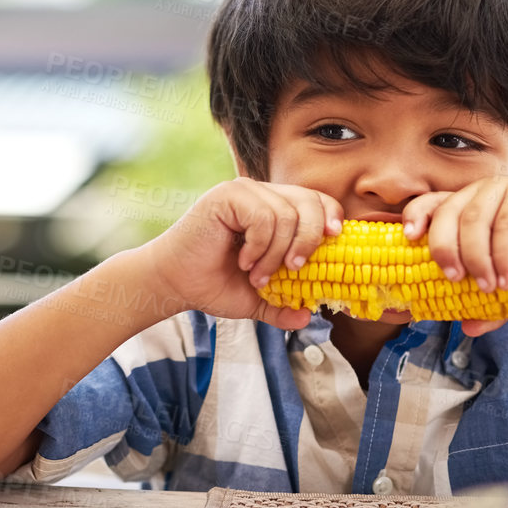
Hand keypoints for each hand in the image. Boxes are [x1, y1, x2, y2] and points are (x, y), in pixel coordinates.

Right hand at [139, 178, 343, 328]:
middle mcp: (261, 193)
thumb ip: (282, 305)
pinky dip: (259, 246)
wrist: (174, 283)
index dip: (329, 216)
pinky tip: (244, 261)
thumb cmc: (212, 284)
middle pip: (309, 202)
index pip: (316, 200)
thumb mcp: (256, 299)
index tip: (332, 241)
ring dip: (275, 254)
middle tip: (294, 270)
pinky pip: (263, 217)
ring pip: (286, 216)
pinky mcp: (227, 195)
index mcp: (274, 208)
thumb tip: (307, 316)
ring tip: (257, 274)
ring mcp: (244, 192)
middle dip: (309, 241)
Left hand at [399, 176, 507, 336]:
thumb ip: (491, 305)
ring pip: (473, 219)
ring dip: (476, 258)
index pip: (431, 203)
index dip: (415, 217)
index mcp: (471, 206)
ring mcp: (506, 189)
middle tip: (454, 280)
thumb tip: (466, 329)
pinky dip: (502, 256)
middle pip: (446, 212)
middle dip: (443, 248)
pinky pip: (506, 225)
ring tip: (488, 287)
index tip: (408, 240)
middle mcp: (483, 192)